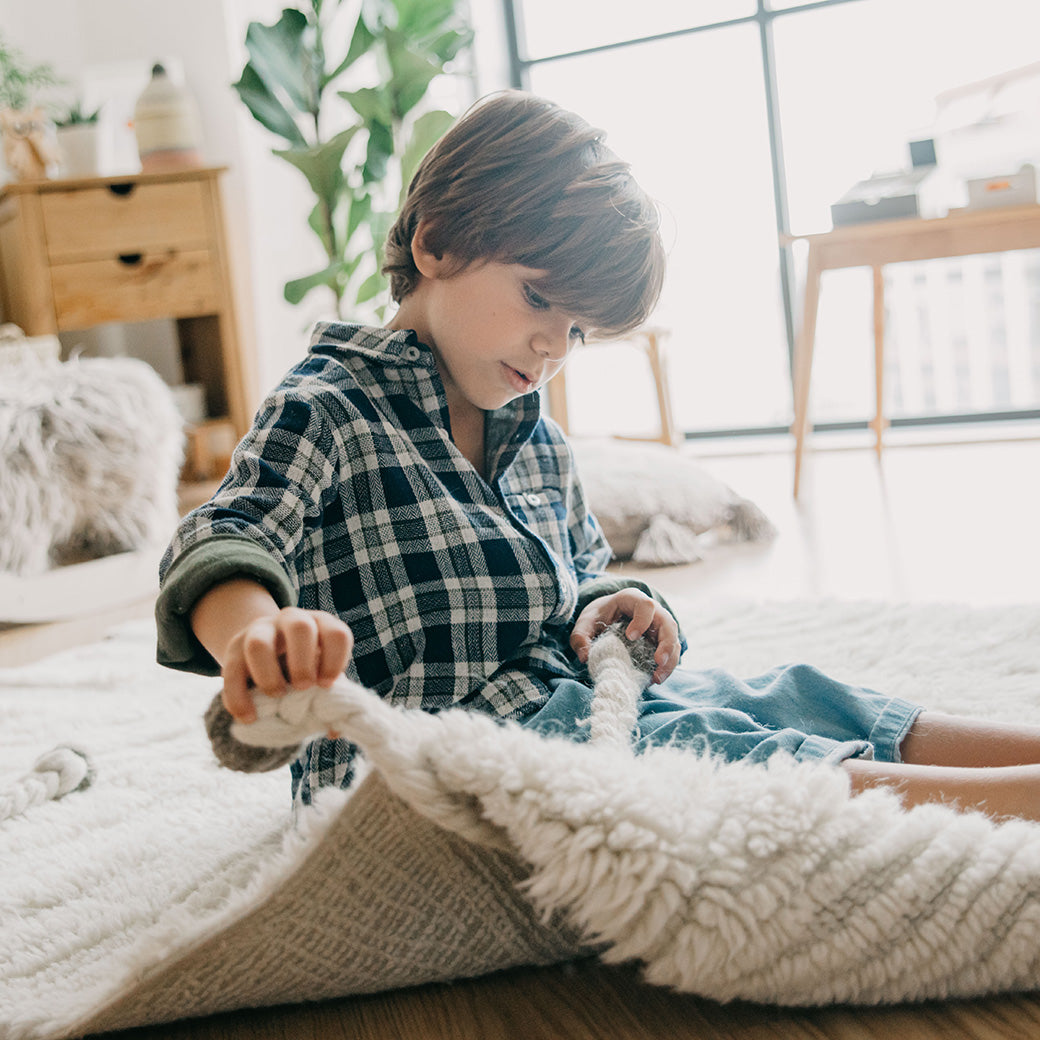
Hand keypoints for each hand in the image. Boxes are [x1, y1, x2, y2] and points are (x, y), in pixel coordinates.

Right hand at [221, 607, 353, 722]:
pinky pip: (231, 670)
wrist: (268, 650)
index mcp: (321, 625)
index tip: (327, 685)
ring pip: (259, 643)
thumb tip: (334, 731)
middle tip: (303, 687)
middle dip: (302, 661)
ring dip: (268, 675)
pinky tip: (249, 717)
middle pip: (299, 627)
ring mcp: (261, 630)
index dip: (335, 660)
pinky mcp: (235, 648)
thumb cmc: (304, 666)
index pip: (336, 633)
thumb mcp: (319, 674)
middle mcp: (292, 620)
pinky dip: (239, 698)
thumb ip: (330, 698)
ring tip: (277, 696)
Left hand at [570, 589, 680, 684]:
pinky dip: (666, 667)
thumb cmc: (598, 616)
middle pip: (668, 623)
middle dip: (666, 644)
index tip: (630, 637)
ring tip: (657, 678)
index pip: (645, 606)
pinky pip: (671, 653)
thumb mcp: (585, 623)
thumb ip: (580, 637)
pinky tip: (655, 679)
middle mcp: (652, 611)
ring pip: (674, 640)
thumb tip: (584, 657)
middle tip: (658, 662)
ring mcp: (659, 626)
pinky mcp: (661, 642)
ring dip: (670, 660)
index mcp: (632, 599)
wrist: (607, 618)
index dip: (642, 621)